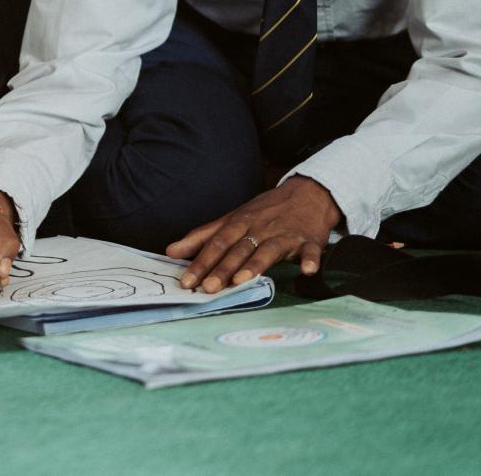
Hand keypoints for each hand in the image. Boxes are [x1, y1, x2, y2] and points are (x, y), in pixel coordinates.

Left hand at [167, 176, 342, 292]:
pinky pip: (311, 251)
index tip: (186, 281)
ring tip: (242, 280)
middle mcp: (259, 228)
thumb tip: (170, 251)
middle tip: (209, 288)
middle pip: (238, 249)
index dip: (200, 263)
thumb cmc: (263, 212)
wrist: (306, 193)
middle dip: (222, 269)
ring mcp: (284, 234)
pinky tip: (308, 270)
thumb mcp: (230, 220)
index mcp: (238, 223)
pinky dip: (310, 260)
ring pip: (268, 250)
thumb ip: (201, 237)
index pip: (215, 244)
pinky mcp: (309, 240)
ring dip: (256, 265)